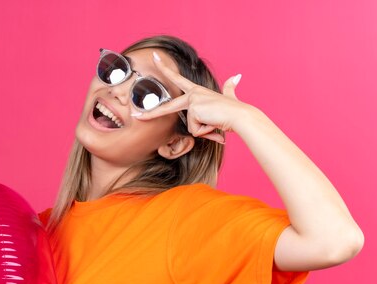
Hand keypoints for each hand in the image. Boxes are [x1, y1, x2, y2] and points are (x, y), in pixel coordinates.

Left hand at [133, 51, 250, 143]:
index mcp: (197, 92)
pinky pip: (195, 130)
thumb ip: (229, 88)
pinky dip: (206, 132)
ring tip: (214, 123)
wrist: (240, 116)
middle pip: (167, 107)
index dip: (165, 69)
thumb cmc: (233, 112)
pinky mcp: (194, 109)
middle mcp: (193, 94)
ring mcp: (192, 101)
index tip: (154, 58)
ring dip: (204, 130)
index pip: (177, 79)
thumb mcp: (229, 97)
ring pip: (190, 126)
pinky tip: (213, 124)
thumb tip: (237, 76)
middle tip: (135, 117)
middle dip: (149, 114)